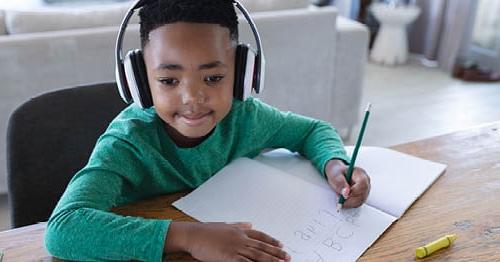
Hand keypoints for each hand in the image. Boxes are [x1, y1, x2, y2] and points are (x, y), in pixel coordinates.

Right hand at [166, 221, 290, 261]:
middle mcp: (241, 238)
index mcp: (240, 231)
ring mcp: (236, 247)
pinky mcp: (229, 257)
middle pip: (262, 247)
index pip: (260, 236)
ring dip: (270, 260)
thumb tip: (249, 223)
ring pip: (257, 255)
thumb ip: (239, 225)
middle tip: (287, 257)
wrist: (193, 235)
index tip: (281, 245)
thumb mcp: (225, 225)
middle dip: (276, 253)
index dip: (272, 241)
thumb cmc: (206, 231)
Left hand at [325, 159, 369, 207]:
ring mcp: (365, 190)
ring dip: (348, 202)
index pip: (363, 184)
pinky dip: (349, 204)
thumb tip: (346, 193)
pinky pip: (357, 204)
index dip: (354, 192)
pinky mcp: (361, 197)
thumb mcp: (335, 175)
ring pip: (360, 201)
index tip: (344, 195)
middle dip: (349, 199)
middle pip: (362, 195)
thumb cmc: (337, 172)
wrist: (337, 174)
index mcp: (360, 174)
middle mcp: (366, 182)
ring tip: (339, 197)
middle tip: (338, 198)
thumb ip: (340, 183)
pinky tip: (342, 200)